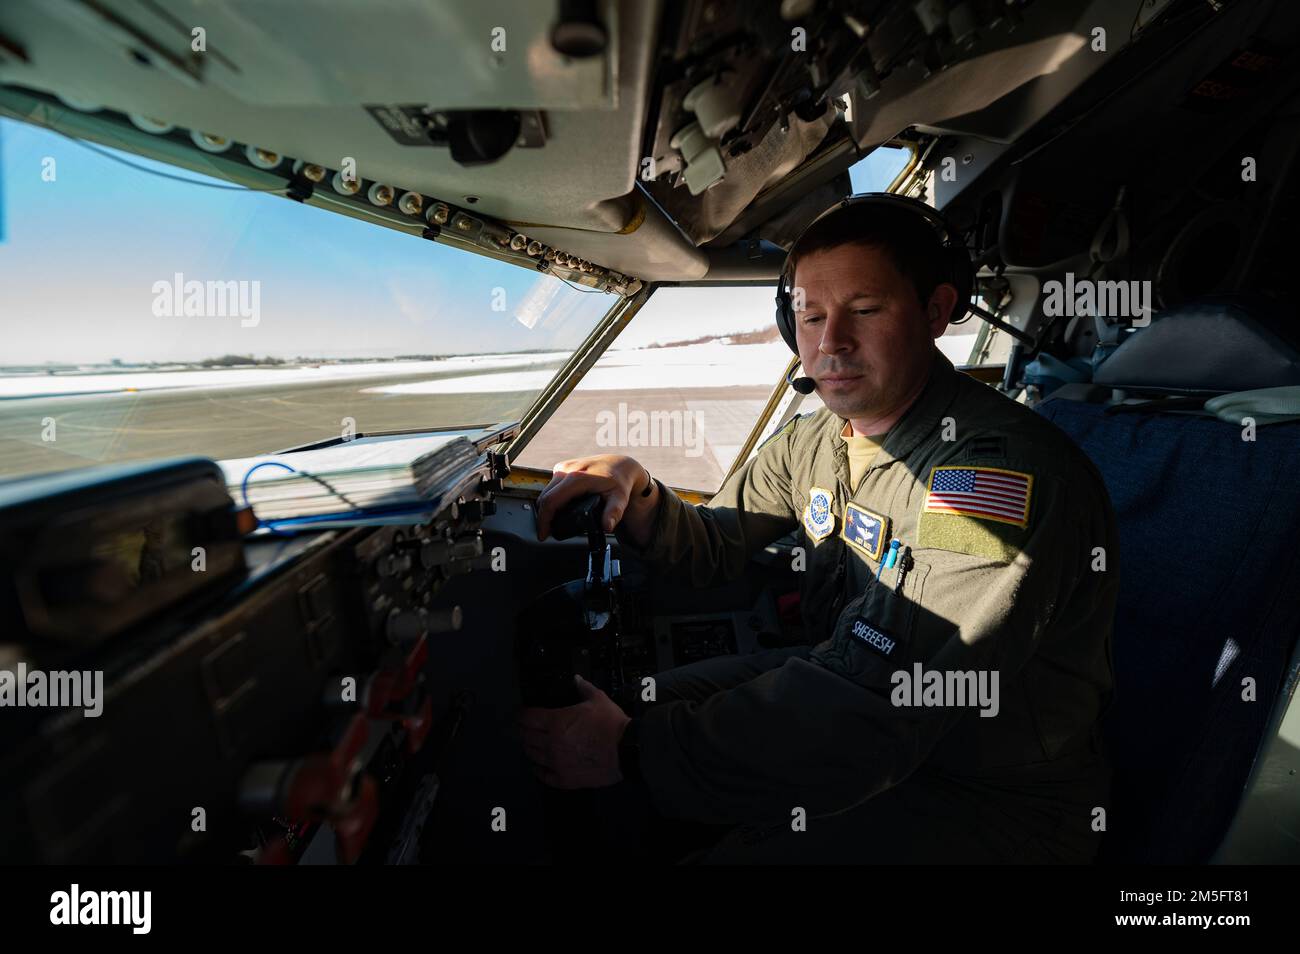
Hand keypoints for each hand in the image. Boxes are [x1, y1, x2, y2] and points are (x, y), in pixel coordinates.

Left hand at [519, 675, 630, 788]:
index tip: (522, 714)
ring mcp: (556, 762)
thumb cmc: (612, 725)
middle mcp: (552, 743)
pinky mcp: (565, 779)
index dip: (522, 714)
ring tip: (531, 744)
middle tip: (525, 728)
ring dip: (530, 748)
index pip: (528, 718)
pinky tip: (538, 767)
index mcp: (556, 722)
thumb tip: (576, 679)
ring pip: (532, 755)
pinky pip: (544, 776)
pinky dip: (539, 771)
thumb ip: (584, 688)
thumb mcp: (599, 700)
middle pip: (526, 736)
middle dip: (524, 731)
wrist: (627, 749)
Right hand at [535, 454, 649, 540]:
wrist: (620, 465)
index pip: (551, 500)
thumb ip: (614, 513)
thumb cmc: (619, 482)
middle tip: (548, 533)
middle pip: (545, 497)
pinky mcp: (563, 467)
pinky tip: (559, 510)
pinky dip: (552, 499)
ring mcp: (564, 467)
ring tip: (553, 524)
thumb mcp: (620, 498)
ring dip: (547, 508)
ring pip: (546, 492)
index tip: (543, 534)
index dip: (544, 520)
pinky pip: (551, 487)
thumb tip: (607, 526)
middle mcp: (568, 469)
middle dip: (544, 517)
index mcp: (578, 477)